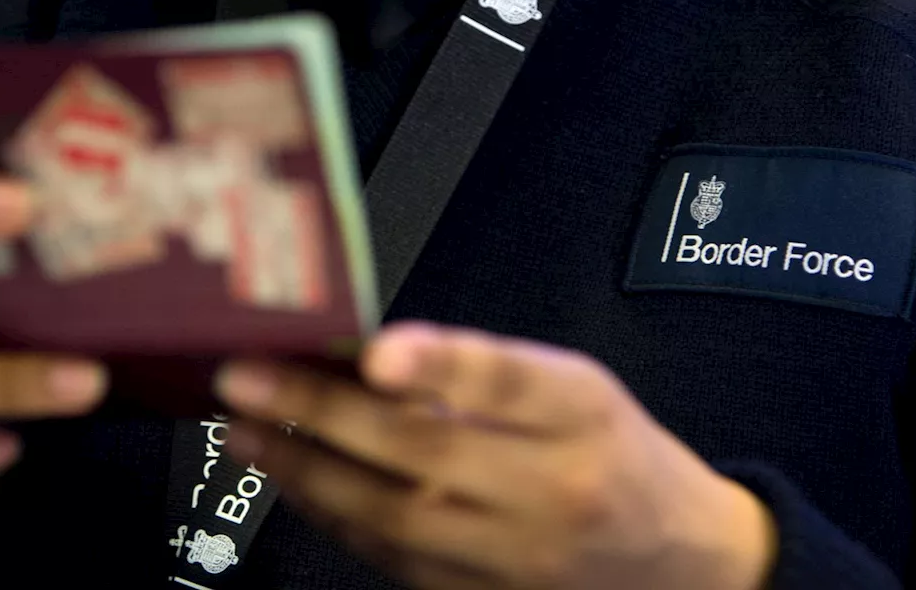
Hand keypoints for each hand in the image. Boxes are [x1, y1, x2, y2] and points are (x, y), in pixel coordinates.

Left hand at [214, 323, 776, 589]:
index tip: (375, 352)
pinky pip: (392, 556)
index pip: (508, 383)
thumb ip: (482, 372)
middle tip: (242, 378)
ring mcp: (517, 557)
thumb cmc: (611, 453)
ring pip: (394, 514)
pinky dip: (333, 515)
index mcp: (583, 415)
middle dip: (321, 412)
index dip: (440, 365)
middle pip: (427, 452)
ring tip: (242, 431)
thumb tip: (366, 356)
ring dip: (305, 470)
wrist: (674, 562)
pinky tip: (290, 480)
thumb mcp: (575, 388)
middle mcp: (554, 490)